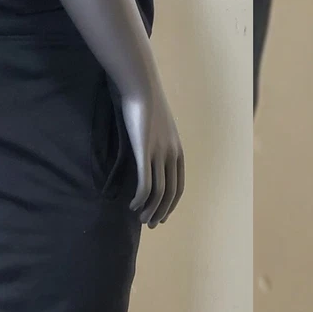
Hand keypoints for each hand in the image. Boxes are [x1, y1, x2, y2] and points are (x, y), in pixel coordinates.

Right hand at [121, 82, 184, 229]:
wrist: (141, 87)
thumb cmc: (145, 105)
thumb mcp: (157, 128)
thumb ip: (157, 144)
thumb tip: (150, 156)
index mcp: (177, 151)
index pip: (179, 186)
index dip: (171, 205)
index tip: (163, 216)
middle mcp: (172, 155)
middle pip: (170, 193)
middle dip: (161, 212)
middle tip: (151, 224)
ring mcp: (159, 154)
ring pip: (158, 192)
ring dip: (150, 209)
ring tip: (141, 219)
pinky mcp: (145, 152)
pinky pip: (145, 183)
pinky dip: (140, 198)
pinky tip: (133, 204)